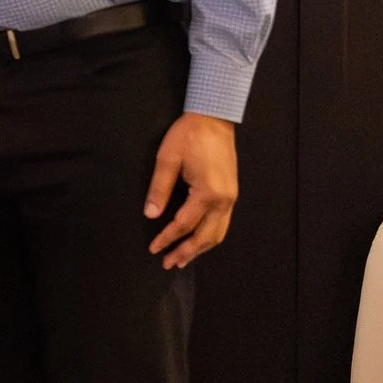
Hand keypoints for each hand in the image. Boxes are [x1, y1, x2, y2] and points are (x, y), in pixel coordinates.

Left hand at [145, 111, 237, 269]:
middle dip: (186, 252)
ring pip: (217, 233)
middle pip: (205, 236)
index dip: (167, 238)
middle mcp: (223, 200)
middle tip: (168, 263)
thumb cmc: (189, 135)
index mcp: (207, 193)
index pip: (183, 224)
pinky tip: (198, 240)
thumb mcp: (167, 159)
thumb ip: (159, 189)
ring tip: (182, 259)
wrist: (214, 119)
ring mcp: (231, 198)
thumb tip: (151, 214)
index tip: (153, 249)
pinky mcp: (232, 194)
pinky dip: (210, 236)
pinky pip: (222, 223)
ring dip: (200, 248)